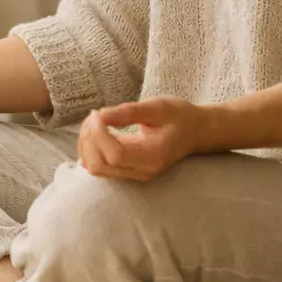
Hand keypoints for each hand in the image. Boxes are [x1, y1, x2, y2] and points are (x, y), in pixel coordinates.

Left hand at [76, 96, 204, 181]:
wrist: (194, 131)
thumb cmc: (178, 116)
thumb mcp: (157, 107)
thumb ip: (128, 112)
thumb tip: (100, 115)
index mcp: (153, 155)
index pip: (115, 154)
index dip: (98, 134)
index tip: (97, 113)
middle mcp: (143, 170)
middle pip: (99, 165)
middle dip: (89, 139)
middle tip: (95, 115)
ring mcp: (134, 174)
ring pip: (95, 168)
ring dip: (87, 144)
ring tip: (96, 121)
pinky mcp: (127, 171)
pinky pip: (99, 166)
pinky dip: (91, 149)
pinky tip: (98, 131)